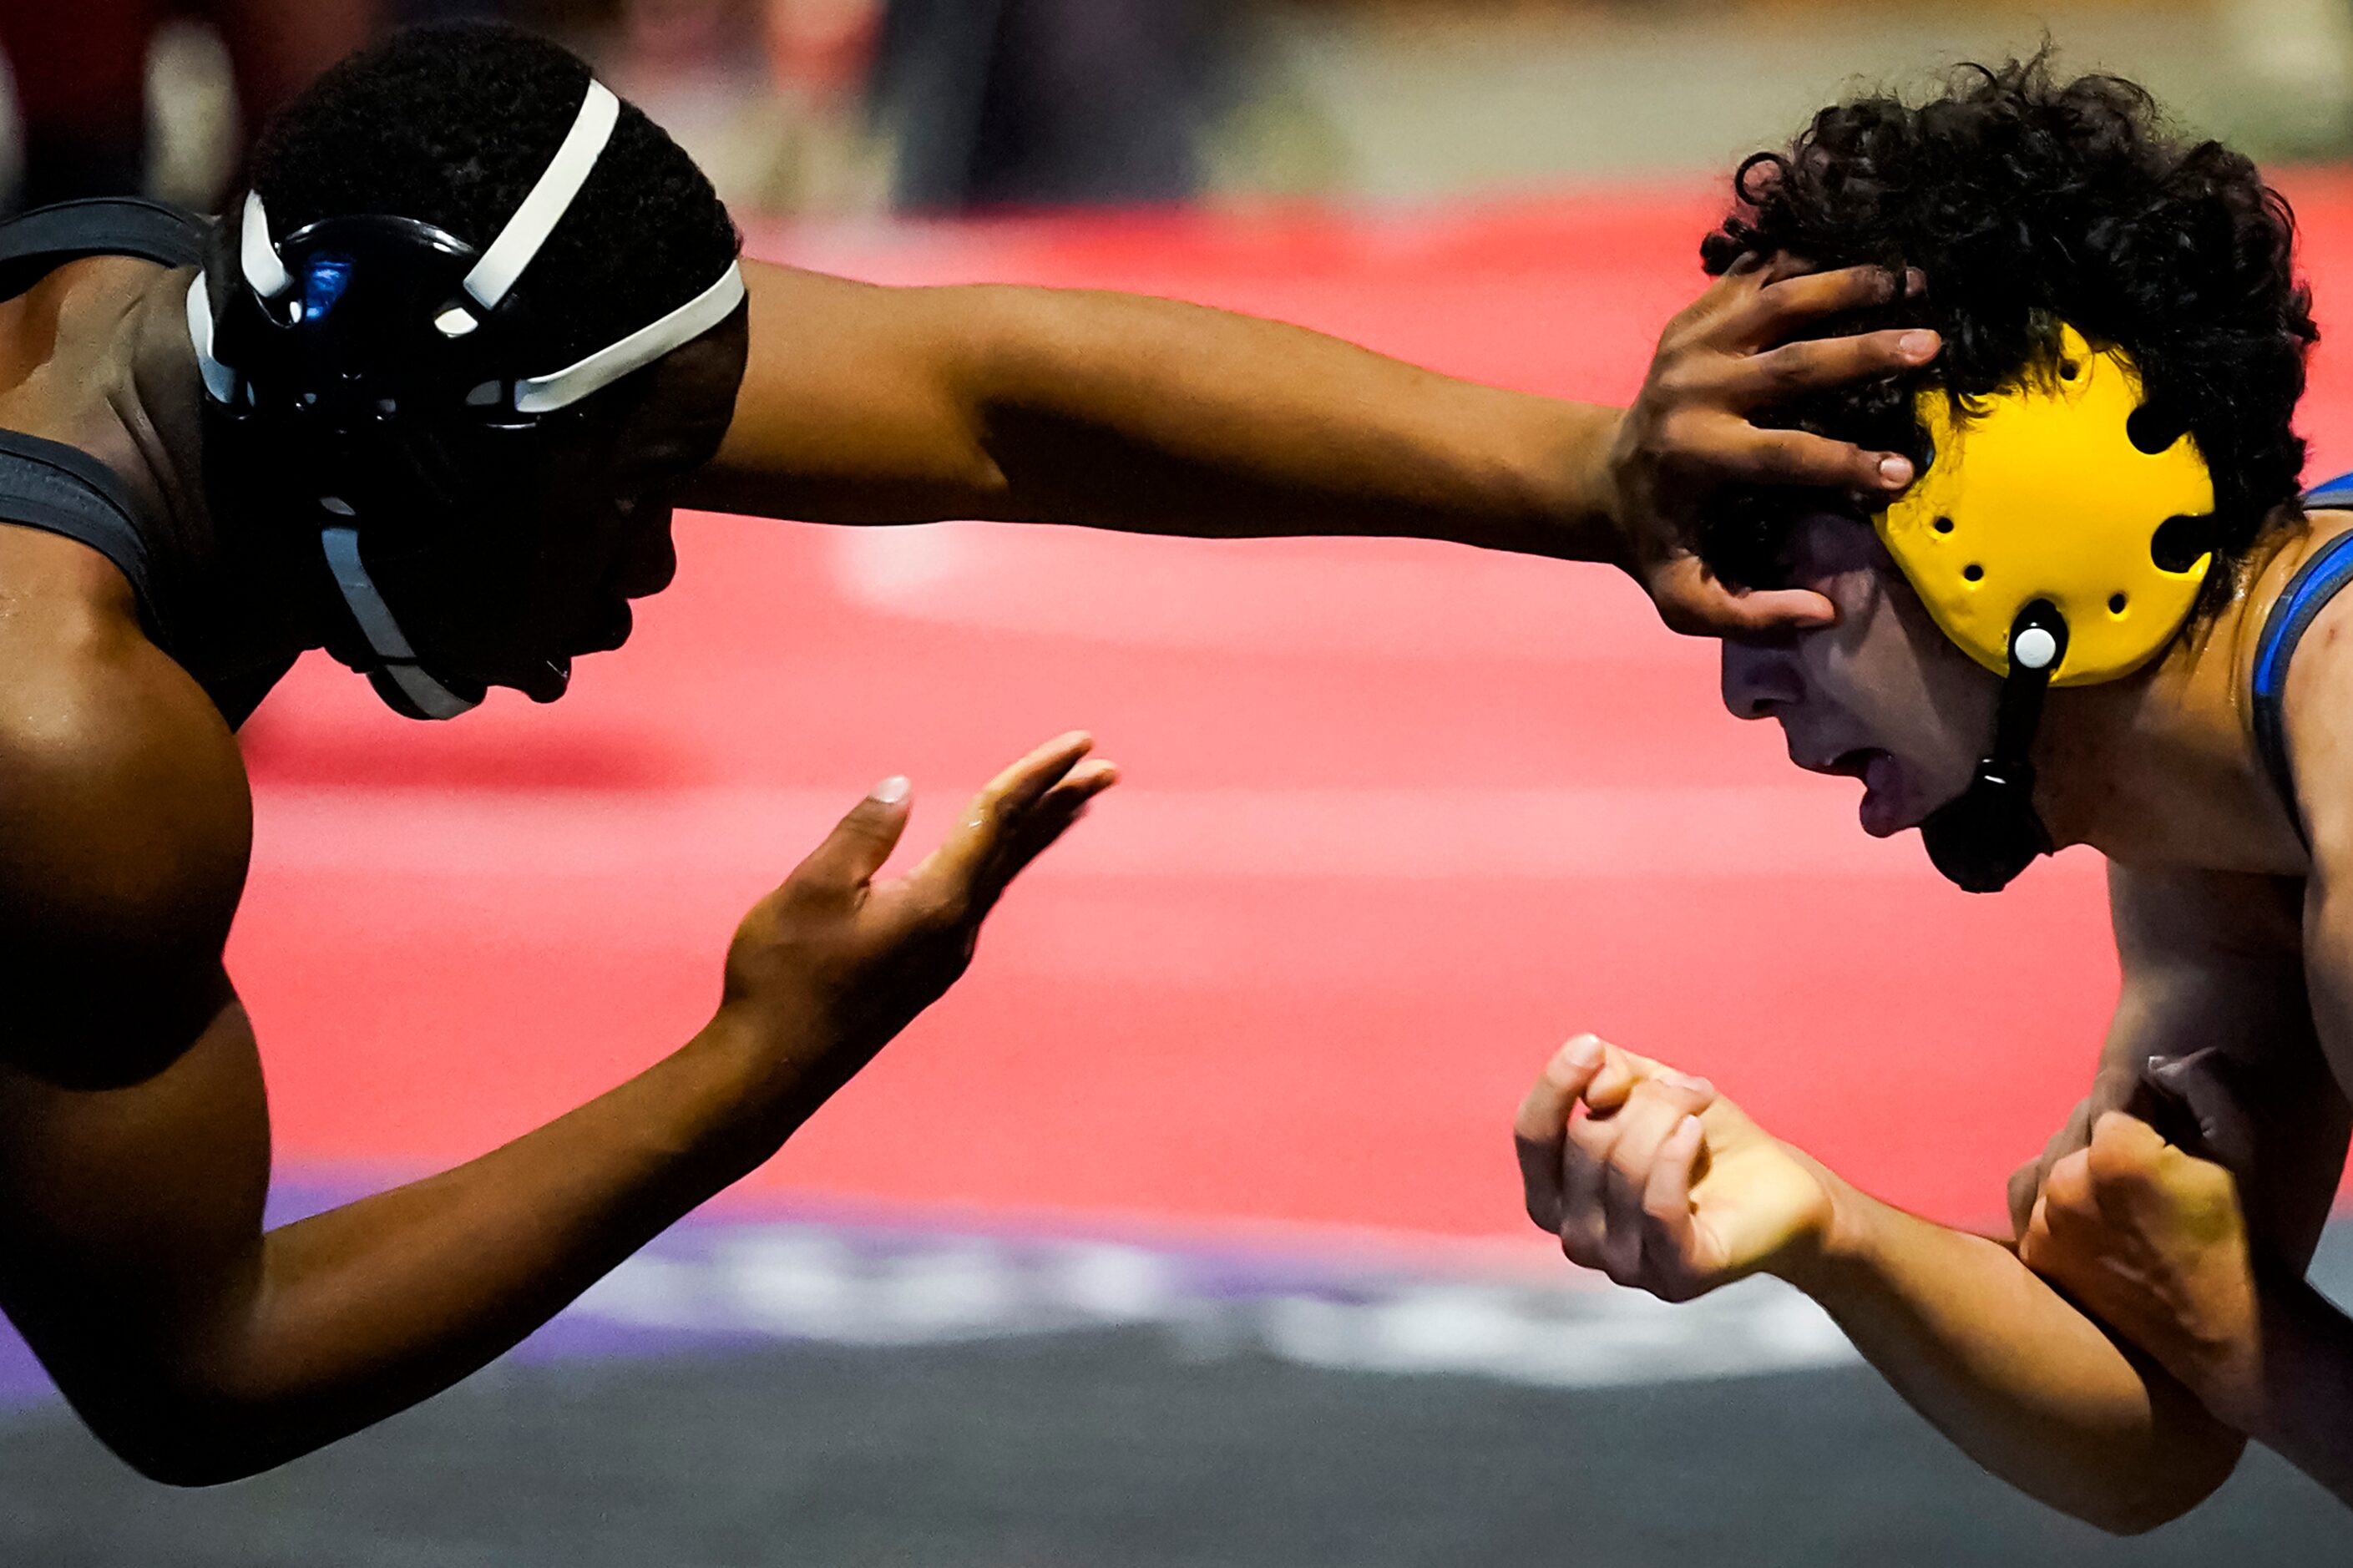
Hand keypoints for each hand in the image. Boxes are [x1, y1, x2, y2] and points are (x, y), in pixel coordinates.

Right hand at [713, 731, 1117, 1101]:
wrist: (770, 1071)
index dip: (1038, 773)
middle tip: (1108, 769)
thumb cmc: (783, 977)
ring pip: (1002, 877)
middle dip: (1062, 803)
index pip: (999, 820)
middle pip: (1018, 849)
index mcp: (937, 903)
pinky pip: (978, 899)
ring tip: (1072, 805)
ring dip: (1037, 834)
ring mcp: (944, 956)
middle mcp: (956, 930)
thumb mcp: (812, 890)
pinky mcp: (925, 972)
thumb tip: (902, 787)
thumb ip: (863, 835)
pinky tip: (996, 861)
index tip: (1081, 740)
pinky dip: (1001, 865)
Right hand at [1513, 1034, 1835, 1301]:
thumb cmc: (1704, 1139)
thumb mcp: (1648, 1090)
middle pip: (1586, 1144)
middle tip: (1689, 1088)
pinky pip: (1657, 1207)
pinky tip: (1695, 1132)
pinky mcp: (1676, 1277)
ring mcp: (1623, 1266)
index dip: (1553, 1087)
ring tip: (1701, 1104)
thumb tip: (1593, 1089)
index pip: (1532, 1137)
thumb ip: (1609, 1074)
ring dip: (1669, 1117)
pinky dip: (1675, 1157)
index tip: (1589, 1045)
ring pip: (1624, 1169)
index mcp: (1556, 1197)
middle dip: (1643, 1099)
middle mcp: (1577, 1240)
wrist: (1780, 1188)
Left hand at [1607, 255, 1939, 635]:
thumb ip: (1748, 615)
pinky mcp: (1692, 318)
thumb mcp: (1684, 596)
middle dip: (1864, 352)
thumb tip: (1823, 613)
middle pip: (1789, 364)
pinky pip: (1755, 275)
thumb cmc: (1658, 541)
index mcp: (1693, 455)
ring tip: (1913, 279)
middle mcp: (1690, 392)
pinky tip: (1866, 247)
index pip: (1782, 455)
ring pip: (1776, 300)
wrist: (1601, 477)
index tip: (1905, 470)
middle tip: (1932, 345)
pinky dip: (1809, 257)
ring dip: (1847, 284)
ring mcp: (1688, 345)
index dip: (1846, 463)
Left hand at [2007, 1046, 2258, 1239]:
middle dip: (2111, 1129)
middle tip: (2146, 1160)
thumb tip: (2156, 1066)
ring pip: (2049, 1155)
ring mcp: (2043, 1220)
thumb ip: (2200, 1087)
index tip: (2162, 1120)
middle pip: (2078, 1121)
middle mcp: (2068, 1182)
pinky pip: (2023, 1195)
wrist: (2221, 1332)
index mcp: (2117, 1152)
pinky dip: (2046, 1191)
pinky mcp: (2033, 1251)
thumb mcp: (2237, 1150)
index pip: (2113, 1089)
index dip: (2144, 1100)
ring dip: (2077, 1158)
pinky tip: (2078, 1202)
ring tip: (2116, 1186)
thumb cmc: (2237, 1237)